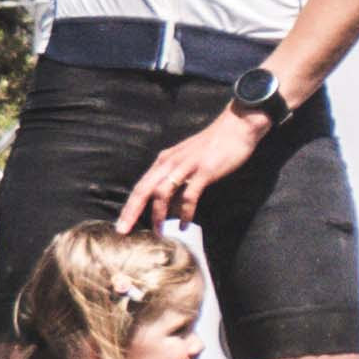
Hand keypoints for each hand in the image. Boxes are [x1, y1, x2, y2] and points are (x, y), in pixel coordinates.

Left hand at [120, 109, 265, 230]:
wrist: (237, 126)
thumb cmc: (215, 146)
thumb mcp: (189, 162)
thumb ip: (178, 183)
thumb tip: (170, 208)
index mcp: (164, 160)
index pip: (141, 186)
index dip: (129, 206)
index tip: (121, 224)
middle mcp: (170, 162)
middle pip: (144, 190)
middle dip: (131, 211)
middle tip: (122, 231)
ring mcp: (186, 166)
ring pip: (162, 193)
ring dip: (158, 214)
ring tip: (159, 232)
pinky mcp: (204, 170)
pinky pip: (189, 195)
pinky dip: (184, 211)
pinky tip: (184, 224)